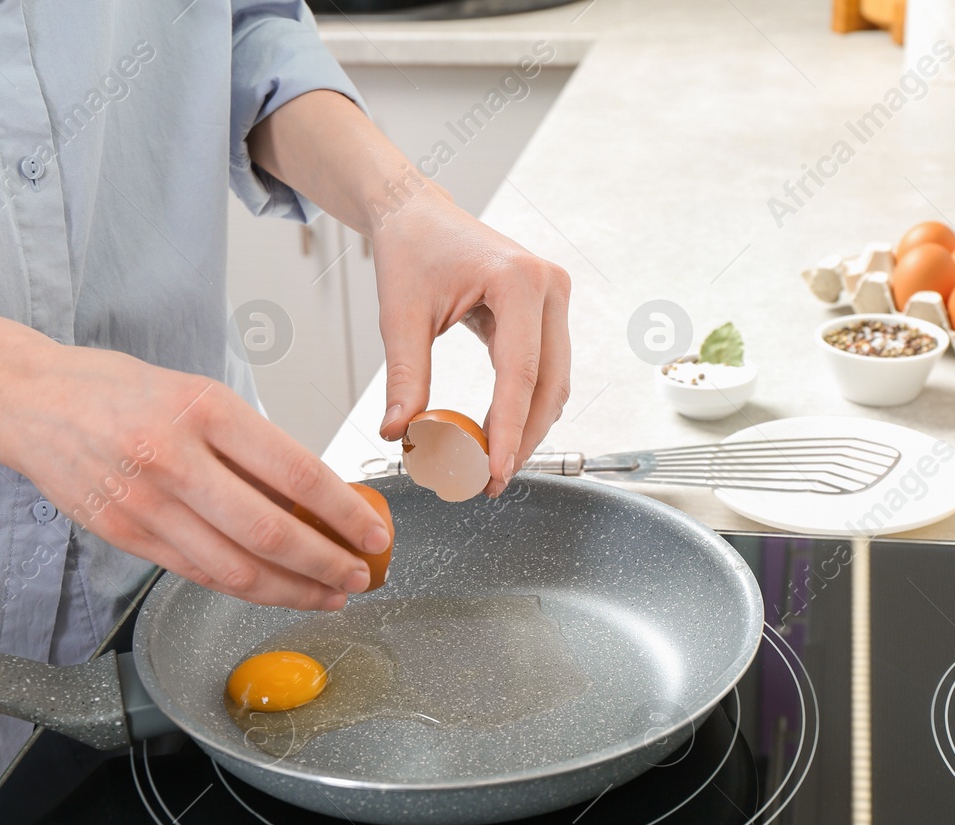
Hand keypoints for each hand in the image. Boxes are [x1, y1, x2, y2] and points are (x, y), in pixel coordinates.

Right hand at [0, 343, 389, 610]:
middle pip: (270, 532)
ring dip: (292, 590)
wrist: (26, 400)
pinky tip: (275, 591)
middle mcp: (174, 458)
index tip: (374, 533)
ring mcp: (145, 503)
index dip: (344, 513)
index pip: (295, 473)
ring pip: (235, 568)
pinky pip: (198, 574)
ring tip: (327, 594)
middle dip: (327, 564)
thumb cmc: (115, 389)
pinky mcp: (125, 536)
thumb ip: (251, 445)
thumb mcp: (196, 392)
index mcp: (204, 409)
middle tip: (360, 576)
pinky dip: (244, 589)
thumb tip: (316, 495)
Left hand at [371, 189, 571, 496]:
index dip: (511, 432)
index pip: (520, 374)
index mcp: (517, 281)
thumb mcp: (400, 316)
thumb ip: (404, 377)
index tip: (496, 473)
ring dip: (528, 426)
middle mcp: (548, 286)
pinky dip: (526, 404)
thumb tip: (400, 434)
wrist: (417, 214)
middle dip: (523, 438)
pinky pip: (546, 369)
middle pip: (548, 384)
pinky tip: (499, 431)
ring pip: (554, 382)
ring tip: (492, 462)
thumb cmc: (410, 251)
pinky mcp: (548, 309)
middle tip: (491, 480)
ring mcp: (554, 296)